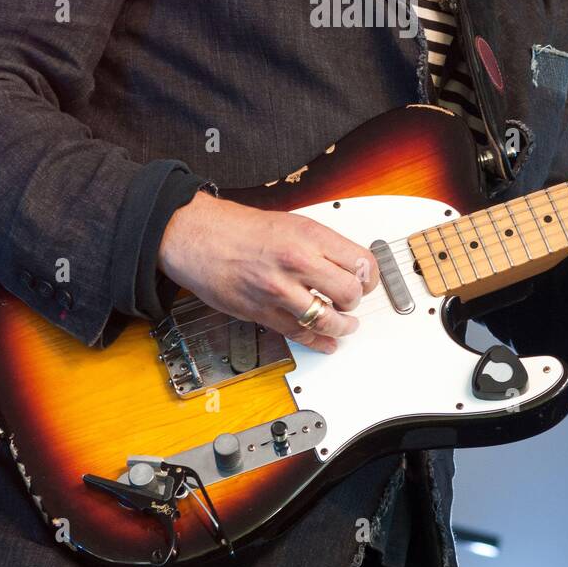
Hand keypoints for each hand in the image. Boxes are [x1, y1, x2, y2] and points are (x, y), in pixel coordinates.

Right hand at [158, 194, 379, 353]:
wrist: (198, 237)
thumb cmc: (239, 228)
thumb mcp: (292, 223)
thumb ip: (320, 245)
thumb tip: (347, 265)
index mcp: (309, 236)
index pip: (361, 262)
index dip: (369, 276)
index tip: (367, 280)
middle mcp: (298, 262)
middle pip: (350, 293)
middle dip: (355, 301)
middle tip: (351, 301)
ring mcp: (280, 290)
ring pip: (328, 320)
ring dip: (342, 327)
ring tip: (345, 325)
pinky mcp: (263, 313)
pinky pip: (300, 334)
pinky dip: (318, 343)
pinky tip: (326, 343)